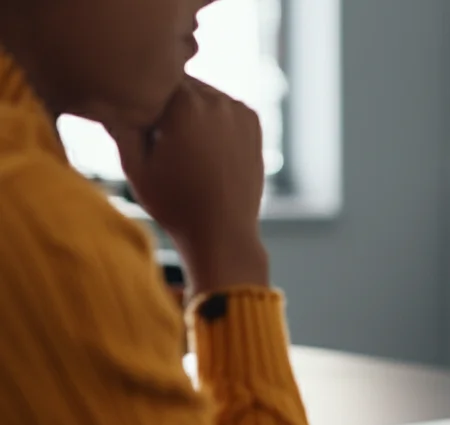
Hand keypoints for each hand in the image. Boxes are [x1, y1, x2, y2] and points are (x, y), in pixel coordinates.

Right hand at [107, 78, 269, 294]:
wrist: (224, 235)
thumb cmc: (175, 206)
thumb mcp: (135, 166)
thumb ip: (120, 124)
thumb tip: (109, 97)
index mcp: (185, 104)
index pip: (151, 77)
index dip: (141, 99)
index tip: (142, 128)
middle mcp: (216, 99)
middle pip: (179, 82)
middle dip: (168, 104)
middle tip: (164, 141)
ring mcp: (239, 110)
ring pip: (203, 93)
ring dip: (191, 109)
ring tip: (186, 149)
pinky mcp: (253, 123)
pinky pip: (224, 107)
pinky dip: (213, 119)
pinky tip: (206, 149)